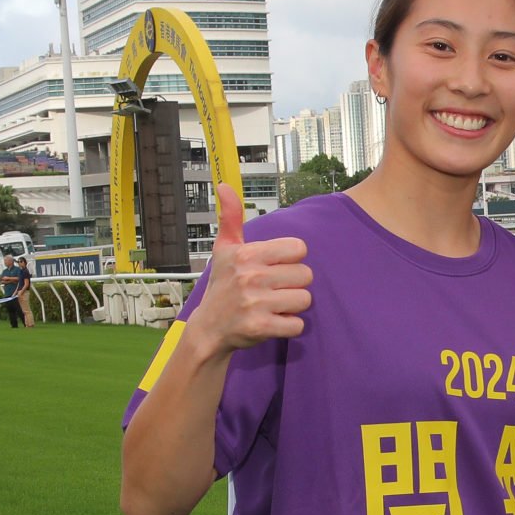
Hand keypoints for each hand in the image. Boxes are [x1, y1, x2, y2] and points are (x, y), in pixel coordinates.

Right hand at [187, 183, 313, 353]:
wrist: (208, 329)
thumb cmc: (222, 287)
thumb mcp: (224, 250)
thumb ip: (231, 218)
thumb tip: (224, 186)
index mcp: (247, 254)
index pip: (299, 248)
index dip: (291, 259)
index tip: (275, 267)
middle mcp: (251, 277)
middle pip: (306, 275)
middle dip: (294, 284)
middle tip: (274, 290)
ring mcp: (256, 303)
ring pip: (305, 299)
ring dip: (293, 306)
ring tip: (273, 306)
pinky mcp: (261, 328)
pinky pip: (298, 325)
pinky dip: (289, 326)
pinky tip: (273, 321)